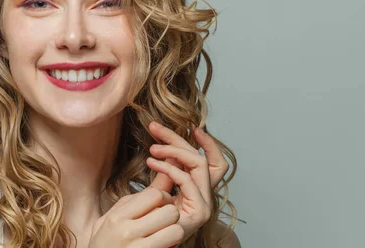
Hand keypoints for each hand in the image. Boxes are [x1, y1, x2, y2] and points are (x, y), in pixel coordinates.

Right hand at [89, 186, 184, 247]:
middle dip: (172, 214)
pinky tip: (162, 245)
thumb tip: (160, 178)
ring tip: (165, 234)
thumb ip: (133, 201)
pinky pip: (172, 247)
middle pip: (169, 211)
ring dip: (174, 232)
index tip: (161, 204)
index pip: (155, 195)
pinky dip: (172, 245)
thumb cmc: (104, 245)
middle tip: (165, 220)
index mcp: (117, 217)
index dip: (164, 197)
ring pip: (176, 230)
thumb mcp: (110, 220)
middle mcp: (127, 232)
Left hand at [147, 121, 229, 243]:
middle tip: (154, 127)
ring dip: (173, 150)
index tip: (193, 128)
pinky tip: (153, 164)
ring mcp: (205, 204)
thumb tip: (166, 148)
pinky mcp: (199, 212)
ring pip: (198, 163)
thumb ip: (167, 172)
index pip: (216, 163)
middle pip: (202, 158)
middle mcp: (207, 196)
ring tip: (152, 148)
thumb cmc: (151, 219)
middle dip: (178, 138)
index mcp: (201, 190)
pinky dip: (170, 168)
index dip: (209, 144)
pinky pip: (187, 180)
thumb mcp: (160, 190)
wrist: (147, 244)